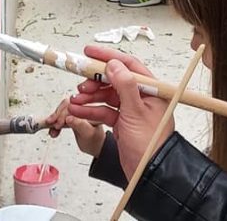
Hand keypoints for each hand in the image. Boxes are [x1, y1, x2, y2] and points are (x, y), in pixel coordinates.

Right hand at [45, 98, 104, 156]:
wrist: (94, 145)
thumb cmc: (94, 140)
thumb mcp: (88, 134)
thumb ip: (80, 125)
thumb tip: (68, 118)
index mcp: (92, 110)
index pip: (76, 105)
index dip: (65, 113)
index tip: (59, 123)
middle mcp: (84, 108)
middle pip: (67, 105)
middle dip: (58, 114)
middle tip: (53, 124)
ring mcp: (77, 111)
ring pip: (62, 109)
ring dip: (54, 118)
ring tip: (51, 128)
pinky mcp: (71, 115)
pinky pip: (60, 115)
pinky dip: (54, 122)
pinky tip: (52, 130)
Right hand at [69, 46, 172, 178]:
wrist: (149, 173)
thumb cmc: (150, 144)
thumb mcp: (136, 112)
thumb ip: (125, 85)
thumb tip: (114, 64)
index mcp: (151, 90)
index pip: (128, 65)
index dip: (108, 57)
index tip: (89, 52)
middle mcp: (142, 97)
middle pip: (114, 80)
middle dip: (95, 81)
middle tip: (80, 84)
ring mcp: (131, 109)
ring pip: (106, 96)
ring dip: (89, 97)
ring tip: (76, 101)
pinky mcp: (122, 122)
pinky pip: (103, 111)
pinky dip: (90, 111)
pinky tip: (78, 112)